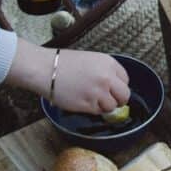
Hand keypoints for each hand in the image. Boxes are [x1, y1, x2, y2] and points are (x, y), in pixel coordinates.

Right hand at [4, 40, 129, 114]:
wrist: (45, 69)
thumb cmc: (64, 63)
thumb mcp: (91, 59)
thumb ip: (105, 71)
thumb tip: (114, 86)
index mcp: (109, 63)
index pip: (125, 80)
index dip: (118, 86)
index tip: (112, 89)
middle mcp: (107, 77)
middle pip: (124, 95)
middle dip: (118, 99)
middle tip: (109, 100)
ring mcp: (98, 92)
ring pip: (112, 106)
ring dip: (104, 106)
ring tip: (91, 99)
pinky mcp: (88, 104)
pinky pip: (98, 112)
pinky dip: (93, 109)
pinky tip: (83, 101)